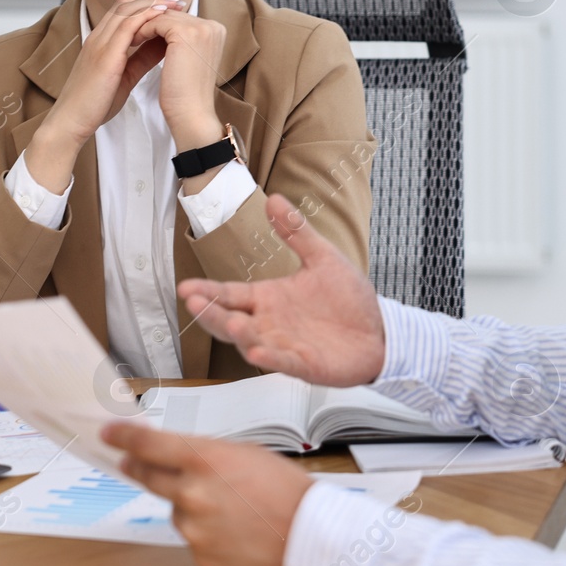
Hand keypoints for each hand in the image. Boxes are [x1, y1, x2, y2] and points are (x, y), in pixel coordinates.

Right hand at [25, 0, 184, 189]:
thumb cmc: (94, 104)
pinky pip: (127, 26)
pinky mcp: (104, 55)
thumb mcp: (123, 76)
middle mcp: (98, 37)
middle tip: (179, 0)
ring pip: (127, 10)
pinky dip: (147, 17)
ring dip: (154, 4)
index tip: (172, 6)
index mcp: (101, 41)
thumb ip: (140, 59)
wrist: (71, 121)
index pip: (124, 10)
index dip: (148, 4)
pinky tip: (164, 16)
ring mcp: (99, 43)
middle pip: (126, 3)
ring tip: (176, 3)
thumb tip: (162, 47)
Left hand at [103, 423, 312, 565]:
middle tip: (133, 462)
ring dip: (190, 506)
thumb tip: (173, 455)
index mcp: (204, 460)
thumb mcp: (245, 454)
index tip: (108, 434)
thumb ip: (204, 454)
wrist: (310, 538)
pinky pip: (192, 539)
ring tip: (231, 509)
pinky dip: (207, 533)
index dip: (123, 437)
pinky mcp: (200, 556)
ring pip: (176, 510)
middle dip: (139, 468)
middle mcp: (192, 494)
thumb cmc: (286, 491)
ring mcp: (194, 528)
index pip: (148, 444)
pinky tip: (234, 531)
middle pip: (148, 477)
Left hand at [134, 8, 227, 147]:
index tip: (143, 34)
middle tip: (131, 34)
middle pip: (172, 14)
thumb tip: (162, 28)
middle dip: (150, 23)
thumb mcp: (187, 60)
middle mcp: (213, 25)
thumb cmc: (186, 94)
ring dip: (143, 25)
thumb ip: (181, 41)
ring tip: (129, 38)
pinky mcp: (185, 33)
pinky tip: (132, 41)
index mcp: (216, 31)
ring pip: (162, 16)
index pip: (181, 18)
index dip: (160, 25)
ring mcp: (201, 28)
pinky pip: (156, 22)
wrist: (190, 114)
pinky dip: (142, 30)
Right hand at [178, 194, 385, 386]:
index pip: (230, 293)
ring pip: (251, 342)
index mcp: (269, 298)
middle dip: (211, 312)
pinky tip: (258, 354)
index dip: (208, 291)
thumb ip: (296, 232)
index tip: (186, 287)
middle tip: (193, 302)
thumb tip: (274, 200)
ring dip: (239, 334)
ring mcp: (284, 345)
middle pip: (230, 319)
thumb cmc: (348, 300)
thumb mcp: (321, 258)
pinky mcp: (304, 364)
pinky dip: (271, 360)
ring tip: (230, 321)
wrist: (380, 331)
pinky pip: (283, 363)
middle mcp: (270, 323)